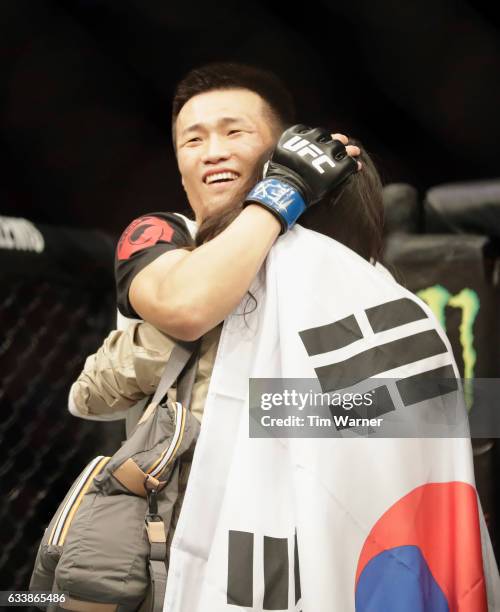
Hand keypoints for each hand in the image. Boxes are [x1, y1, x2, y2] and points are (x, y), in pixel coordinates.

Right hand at [244, 124, 358, 233]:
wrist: (286, 189)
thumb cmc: (278, 176)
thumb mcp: (278, 155)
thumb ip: (288, 148)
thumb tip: (292, 149)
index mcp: (297, 136)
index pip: (311, 132)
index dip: (319, 136)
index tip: (323, 138)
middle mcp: (313, 141)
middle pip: (327, 137)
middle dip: (337, 139)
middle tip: (344, 141)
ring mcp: (325, 153)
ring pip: (340, 147)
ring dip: (348, 150)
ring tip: (355, 151)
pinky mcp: (336, 168)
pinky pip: (348, 163)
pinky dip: (353, 165)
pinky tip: (356, 167)